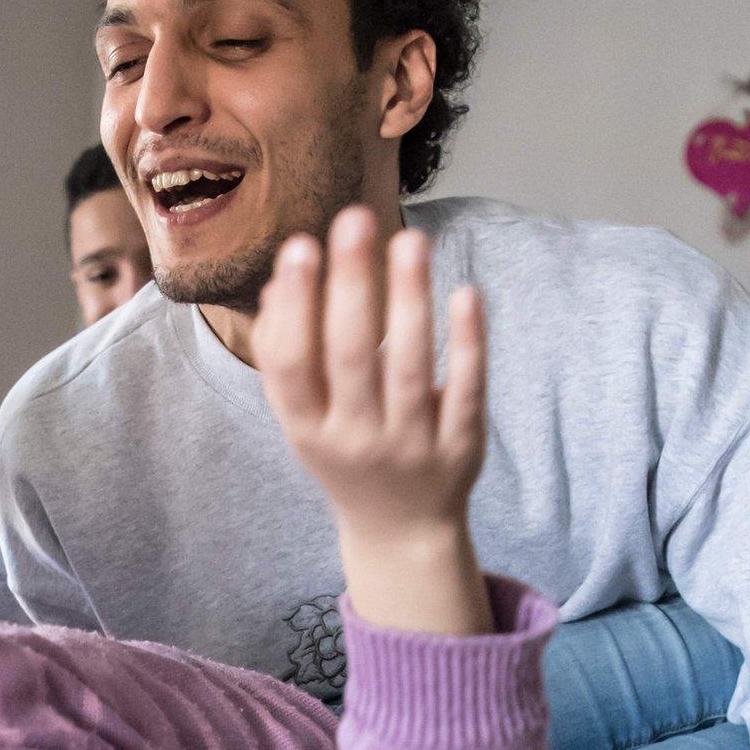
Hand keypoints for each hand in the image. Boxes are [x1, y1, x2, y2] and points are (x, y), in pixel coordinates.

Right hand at [254, 206, 491, 634]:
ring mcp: (411, 445)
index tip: (301, 244)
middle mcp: (354, 438)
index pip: (291, 362)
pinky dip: (468, 342)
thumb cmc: (343, 452)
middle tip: (356, 219)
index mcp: (306, 428)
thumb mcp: (302, 415)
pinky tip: (465, 292)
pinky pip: (466, 389)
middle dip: (353, 283)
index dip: (295, 304)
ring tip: (411, 239)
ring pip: (411, 366)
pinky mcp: (461, 447)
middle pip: (351, 355)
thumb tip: (280, 280)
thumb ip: (286, 354)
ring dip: (410, 299)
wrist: (400, 530)